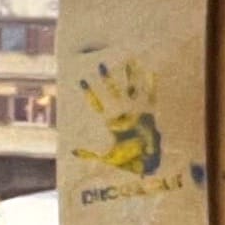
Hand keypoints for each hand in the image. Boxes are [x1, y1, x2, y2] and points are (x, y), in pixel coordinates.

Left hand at [72, 59, 162, 176]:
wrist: (146, 164)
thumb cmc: (126, 161)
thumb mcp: (104, 158)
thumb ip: (88, 153)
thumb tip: (72, 151)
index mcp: (110, 122)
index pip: (97, 104)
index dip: (90, 93)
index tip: (82, 81)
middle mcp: (122, 113)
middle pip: (112, 92)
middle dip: (107, 80)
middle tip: (100, 65)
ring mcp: (136, 111)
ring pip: (131, 89)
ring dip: (130, 76)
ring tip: (128, 60)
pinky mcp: (150, 114)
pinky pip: (151, 96)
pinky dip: (151, 85)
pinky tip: (152, 72)